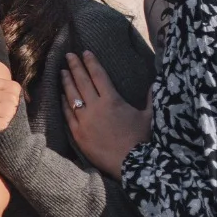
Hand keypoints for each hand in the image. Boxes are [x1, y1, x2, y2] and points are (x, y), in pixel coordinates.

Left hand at [63, 50, 149, 177]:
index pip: (98, 76)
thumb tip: (155, 84)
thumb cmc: (142, 140)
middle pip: (82, 82)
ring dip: (66, 82)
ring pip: (72, 96)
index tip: (85, 52)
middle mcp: (96, 107)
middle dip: (75, 66)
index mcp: (113, 100)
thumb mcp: (149, 117)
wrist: (131, 164)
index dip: (91, 63)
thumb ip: (151, 98)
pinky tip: (61, 95)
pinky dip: (64, 102)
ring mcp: (85, 120)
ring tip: (62, 71)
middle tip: (68, 55)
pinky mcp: (78, 133)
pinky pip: (68, 114)